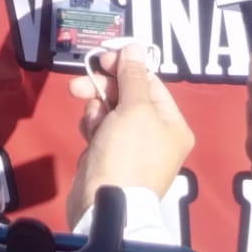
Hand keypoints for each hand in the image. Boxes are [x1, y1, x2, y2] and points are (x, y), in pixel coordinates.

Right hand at [64, 45, 193, 225]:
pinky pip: (100, 130)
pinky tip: (90, 137)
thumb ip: (132, 75)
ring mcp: (132, 148)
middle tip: (80, 85)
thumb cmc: (127, 153)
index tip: (102, 59)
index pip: (149, 83)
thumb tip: (134, 46)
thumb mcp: (134, 108)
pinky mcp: (109, 157)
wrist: (105, 205)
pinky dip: (92, 128)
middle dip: (104, 89)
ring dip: (97, 110)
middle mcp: (156, 135)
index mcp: (172, 124)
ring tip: (94, 124)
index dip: (125, 68)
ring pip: (109, 111)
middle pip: (127, 96)